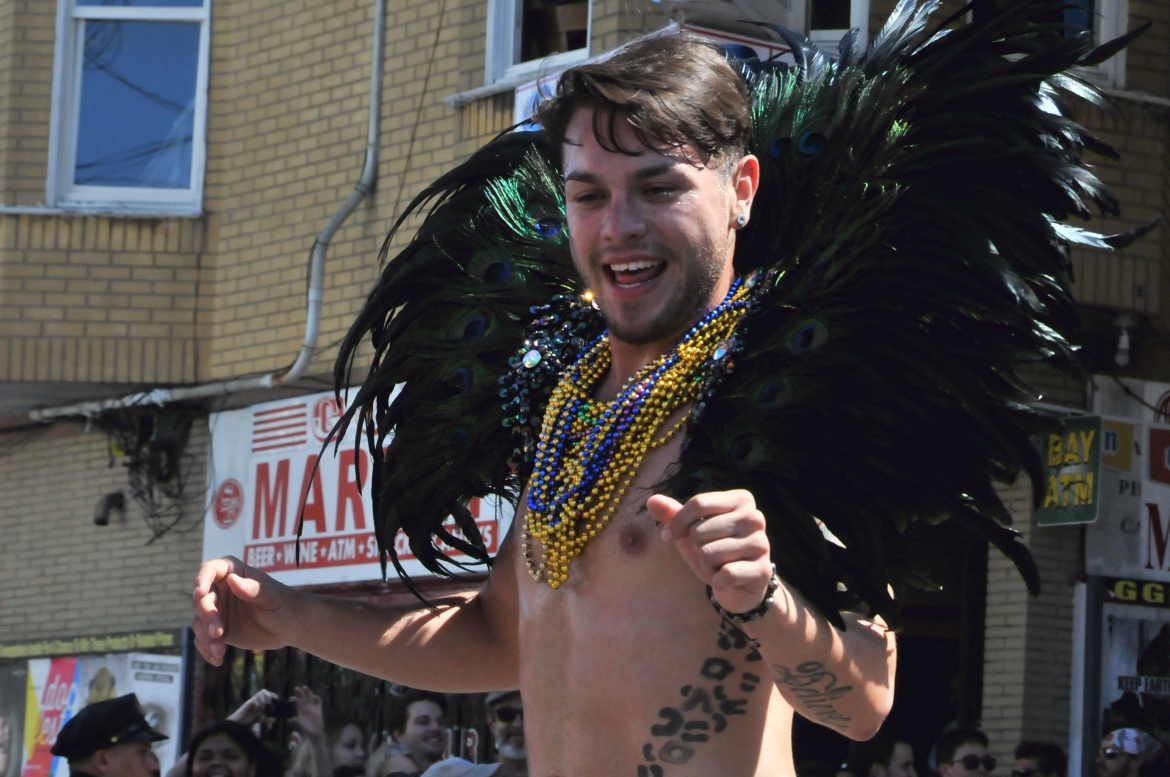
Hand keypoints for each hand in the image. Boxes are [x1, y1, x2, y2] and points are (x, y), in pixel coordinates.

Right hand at [192, 556, 294, 664]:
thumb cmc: (283, 603)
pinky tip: (217, 659)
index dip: (201, 580)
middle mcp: (219, 590)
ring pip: (199, 622)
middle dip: (207, 616)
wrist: (288, 626)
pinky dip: (207, 650)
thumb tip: (232, 579)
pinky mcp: (217, 630)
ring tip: (219, 651)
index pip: (210, 570)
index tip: (199, 593)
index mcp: (233, 572)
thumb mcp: (271, 596)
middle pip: (201, 600)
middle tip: (218, 632)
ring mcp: (217, 610)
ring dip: (205, 637)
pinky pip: (203, 640)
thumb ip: (253, 589)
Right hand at [227, 689, 279, 724]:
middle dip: (268, 696)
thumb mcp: (260, 719)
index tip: (276, 699)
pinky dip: (257, 704)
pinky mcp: (247, 704)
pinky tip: (257, 710)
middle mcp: (256, 700)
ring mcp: (251, 701)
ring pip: (259, 693)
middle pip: (263, 691)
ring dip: (263, 700)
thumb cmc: (249, 719)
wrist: (239, 723)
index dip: (272, 694)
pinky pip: (253, 700)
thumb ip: (267, 719)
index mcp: (260, 701)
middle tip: (269, 704)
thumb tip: (274, 720)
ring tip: (262, 709)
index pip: (267, 693)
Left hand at [289, 686, 323, 737]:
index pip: (297, 702)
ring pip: (310, 698)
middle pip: (303, 698)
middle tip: (296, 688)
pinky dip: (317, 698)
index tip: (291, 698)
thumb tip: (288, 720)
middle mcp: (306, 708)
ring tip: (304, 687)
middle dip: (300, 693)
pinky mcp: (319, 709)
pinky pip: (319, 702)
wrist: (315, 733)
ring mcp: (313, 708)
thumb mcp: (300, 725)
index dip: (295, 699)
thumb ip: (296, 721)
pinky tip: (314, 696)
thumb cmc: (307, 730)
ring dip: (308, 692)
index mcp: (301, 711)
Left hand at [649, 490, 773, 614]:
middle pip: (700, 530)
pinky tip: (726, 579)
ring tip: (719, 565)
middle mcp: (754, 517)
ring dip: (706, 565)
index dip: (676, 523)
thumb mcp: (691, 530)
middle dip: (697, 548)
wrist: (737, 585)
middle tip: (710, 554)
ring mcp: (761, 544)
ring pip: (709, 553)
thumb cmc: (713, 549)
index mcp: (741, 499)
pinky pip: (725, 574)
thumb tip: (651, 501)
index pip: (698, 504)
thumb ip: (672, 514)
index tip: (667, 537)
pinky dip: (717, 580)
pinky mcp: (762, 570)